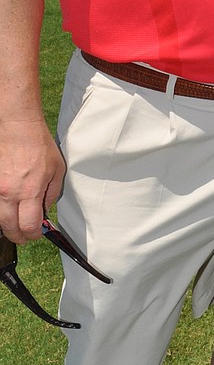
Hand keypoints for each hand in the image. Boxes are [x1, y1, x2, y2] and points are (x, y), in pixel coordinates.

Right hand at [0, 119, 65, 242]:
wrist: (19, 127)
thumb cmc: (38, 144)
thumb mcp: (56, 170)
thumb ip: (51, 194)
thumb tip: (45, 210)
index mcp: (30, 191)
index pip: (29, 226)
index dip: (33, 235)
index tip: (36, 234)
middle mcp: (10, 193)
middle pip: (9, 227)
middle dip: (17, 236)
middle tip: (23, 237)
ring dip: (7, 224)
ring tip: (14, 225)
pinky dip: (1, 209)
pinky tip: (7, 208)